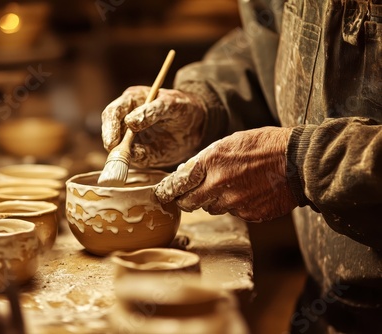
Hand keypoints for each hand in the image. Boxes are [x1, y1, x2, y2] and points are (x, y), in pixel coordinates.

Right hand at [101, 86, 205, 167]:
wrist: (197, 124)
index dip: (109, 127)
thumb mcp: (170, 104)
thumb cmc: (182, 107)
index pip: (112, 113)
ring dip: (121, 156)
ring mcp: (132, 138)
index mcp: (130, 102)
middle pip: (110, 133)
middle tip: (115, 153)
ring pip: (119, 148)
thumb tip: (130, 122)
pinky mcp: (141, 153)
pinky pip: (135, 158)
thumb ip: (151, 111)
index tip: (112, 141)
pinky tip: (142, 157)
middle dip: (111, 144)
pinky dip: (136, 160)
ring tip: (126, 160)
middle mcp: (126, 120)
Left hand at [154, 127, 297, 221]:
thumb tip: (185, 174)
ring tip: (231, 186)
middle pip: (189, 203)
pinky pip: (234, 213)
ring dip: (214, 201)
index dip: (167, 191)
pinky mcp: (249, 214)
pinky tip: (248, 192)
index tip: (162, 195)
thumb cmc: (264, 145)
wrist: (298, 161)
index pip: (178, 184)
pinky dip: (236, 206)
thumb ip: (205, 160)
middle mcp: (218, 184)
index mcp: (211, 162)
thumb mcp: (229, 143)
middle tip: (189, 196)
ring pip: (212, 208)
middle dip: (186, 200)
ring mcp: (234, 202)